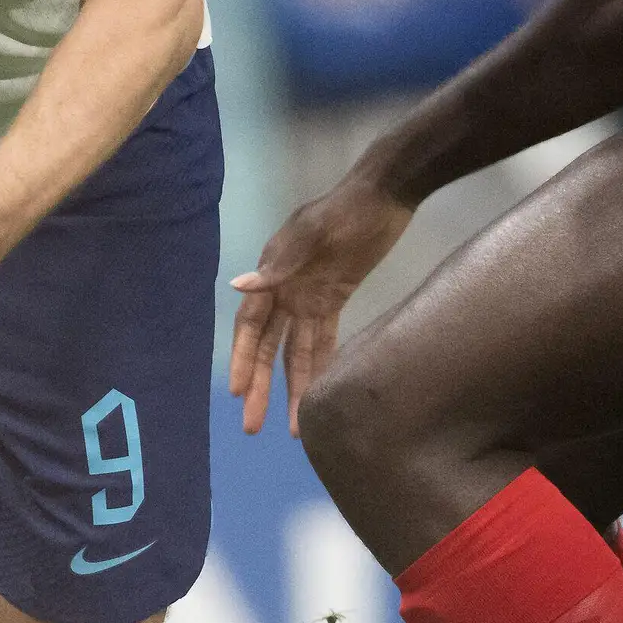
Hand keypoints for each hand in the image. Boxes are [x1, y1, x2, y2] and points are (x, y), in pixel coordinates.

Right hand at [227, 176, 413, 436]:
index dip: (243, 359)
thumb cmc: (345, 210)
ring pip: (296, 352)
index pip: (252, 325)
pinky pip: (323, 342)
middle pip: (270, 348)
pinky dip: (320, 367)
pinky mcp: (334, 300)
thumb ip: (278, 264)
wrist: (385, 194)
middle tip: (253, 427)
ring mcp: (310, 297)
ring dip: (293, 387)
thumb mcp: (312, 233)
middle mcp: (285, 290)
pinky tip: (320, 394)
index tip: (238, 392)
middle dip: (261, 386)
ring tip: (293, 428)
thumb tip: (237, 286)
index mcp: (273, 272)